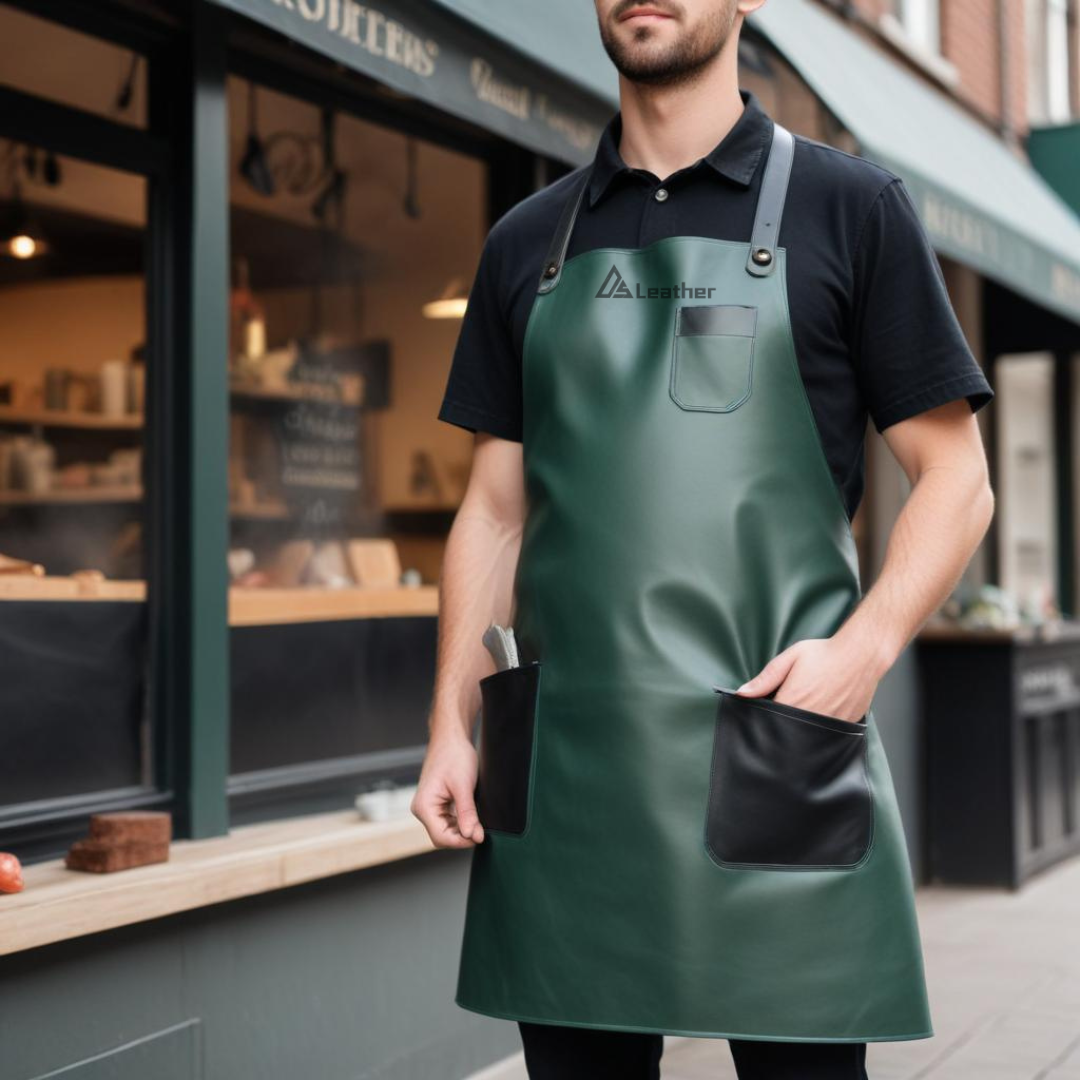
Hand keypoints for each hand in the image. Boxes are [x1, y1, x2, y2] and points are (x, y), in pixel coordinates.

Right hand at [411, 733, 484, 847]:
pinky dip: (461, 822)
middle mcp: (423, 809)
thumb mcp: (464, 786)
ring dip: (463, 829)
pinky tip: (473, 816)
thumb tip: (472, 836)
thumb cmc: (454, 756)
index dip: (461, 841)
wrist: (451, 737)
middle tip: (482, 830)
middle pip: (443, 836)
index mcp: (424, 806)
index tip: (479, 837)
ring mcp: (429, 807)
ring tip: (479, 822)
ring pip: (447, 830)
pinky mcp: (437, 803)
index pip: (441, 837)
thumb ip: (467, 813)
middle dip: (462, 836)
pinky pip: (449, 820)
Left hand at [735, 636, 883, 723]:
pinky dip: (821, 729)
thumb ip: (765, 678)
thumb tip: (743, 693)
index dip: (765, 719)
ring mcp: (828, 724)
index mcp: (792, 701)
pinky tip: (823, 711)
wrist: (861, 655)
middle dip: (783, 726)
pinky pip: (826, 735)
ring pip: (807, 736)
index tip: (766, 714)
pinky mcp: (844, 726)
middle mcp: (810, 717)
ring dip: (802, 729)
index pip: (770, 721)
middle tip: (790, 707)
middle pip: (788, 731)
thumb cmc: (825, 654)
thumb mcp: (790, 659)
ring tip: (808, 707)